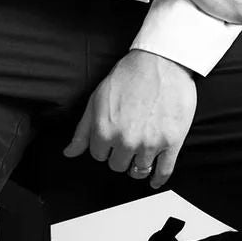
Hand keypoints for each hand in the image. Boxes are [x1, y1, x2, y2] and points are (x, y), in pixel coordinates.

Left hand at [63, 50, 197, 189]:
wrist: (161, 61)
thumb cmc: (130, 75)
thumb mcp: (97, 99)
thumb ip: (83, 130)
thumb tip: (70, 152)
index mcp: (105, 131)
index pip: (99, 155)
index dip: (105, 146)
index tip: (113, 137)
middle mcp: (126, 140)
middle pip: (118, 165)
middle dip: (121, 154)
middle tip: (128, 139)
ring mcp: (150, 143)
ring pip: (138, 170)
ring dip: (138, 164)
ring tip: (141, 151)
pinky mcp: (172, 142)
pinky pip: (163, 171)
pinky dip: (158, 179)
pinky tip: (154, 179)